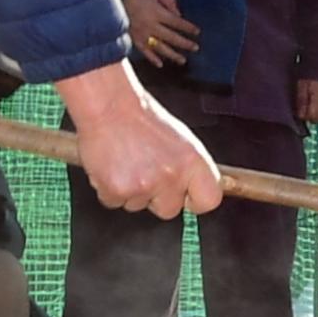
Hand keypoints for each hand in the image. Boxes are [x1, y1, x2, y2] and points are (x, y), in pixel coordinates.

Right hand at [56, 64, 223, 218]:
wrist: (109, 106)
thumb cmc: (142, 118)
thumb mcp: (180, 140)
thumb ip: (188, 168)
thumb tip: (192, 190)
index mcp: (193, 162)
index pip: (209, 200)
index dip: (195, 202)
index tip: (187, 198)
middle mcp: (172, 176)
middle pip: (169, 210)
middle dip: (156, 197)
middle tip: (146, 172)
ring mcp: (144, 185)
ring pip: (137, 206)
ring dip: (131, 191)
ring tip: (127, 162)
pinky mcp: (116, 190)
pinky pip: (113, 202)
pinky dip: (108, 189)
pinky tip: (111, 166)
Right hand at [124, 0, 201, 66]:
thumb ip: (168, 0)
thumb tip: (178, 15)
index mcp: (156, 12)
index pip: (176, 22)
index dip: (188, 27)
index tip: (197, 32)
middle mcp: (149, 25)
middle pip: (171, 37)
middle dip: (184, 43)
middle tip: (195, 48)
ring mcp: (140, 33)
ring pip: (159, 47)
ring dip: (172, 55)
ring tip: (182, 60)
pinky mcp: (132, 38)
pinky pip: (143, 51)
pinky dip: (151, 58)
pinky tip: (160, 64)